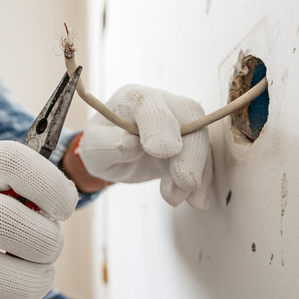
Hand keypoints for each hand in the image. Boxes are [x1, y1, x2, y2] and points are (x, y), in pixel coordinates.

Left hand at [77, 84, 211, 208]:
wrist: (114, 152)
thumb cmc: (103, 144)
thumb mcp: (93, 147)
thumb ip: (108, 143)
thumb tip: (131, 144)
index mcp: (133, 98)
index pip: (150, 104)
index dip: (159, 126)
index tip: (163, 151)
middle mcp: (161, 102)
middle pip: (188, 115)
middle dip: (191, 149)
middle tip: (184, 181)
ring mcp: (180, 120)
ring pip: (201, 136)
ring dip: (196, 169)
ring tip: (174, 197)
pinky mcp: (191, 140)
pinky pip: (205, 155)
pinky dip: (202, 180)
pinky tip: (196, 200)